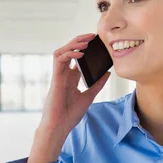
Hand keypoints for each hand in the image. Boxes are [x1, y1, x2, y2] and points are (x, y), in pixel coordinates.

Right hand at [28, 33, 110, 162]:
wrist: (59, 126)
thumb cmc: (70, 114)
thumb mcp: (89, 96)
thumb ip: (97, 84)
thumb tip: (107, 73)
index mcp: (71, 78)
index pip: (76, 58)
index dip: (84, 48)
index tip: (96, 43)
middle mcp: (64, 74)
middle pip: (69, 51)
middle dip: (79, 41)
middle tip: (92, 36)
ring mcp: (59, 75)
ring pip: (62, 52)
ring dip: (73, 44)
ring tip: (86, 40)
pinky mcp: (55, 78)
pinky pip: (59, 59)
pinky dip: (69, 53)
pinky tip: (80, 53)